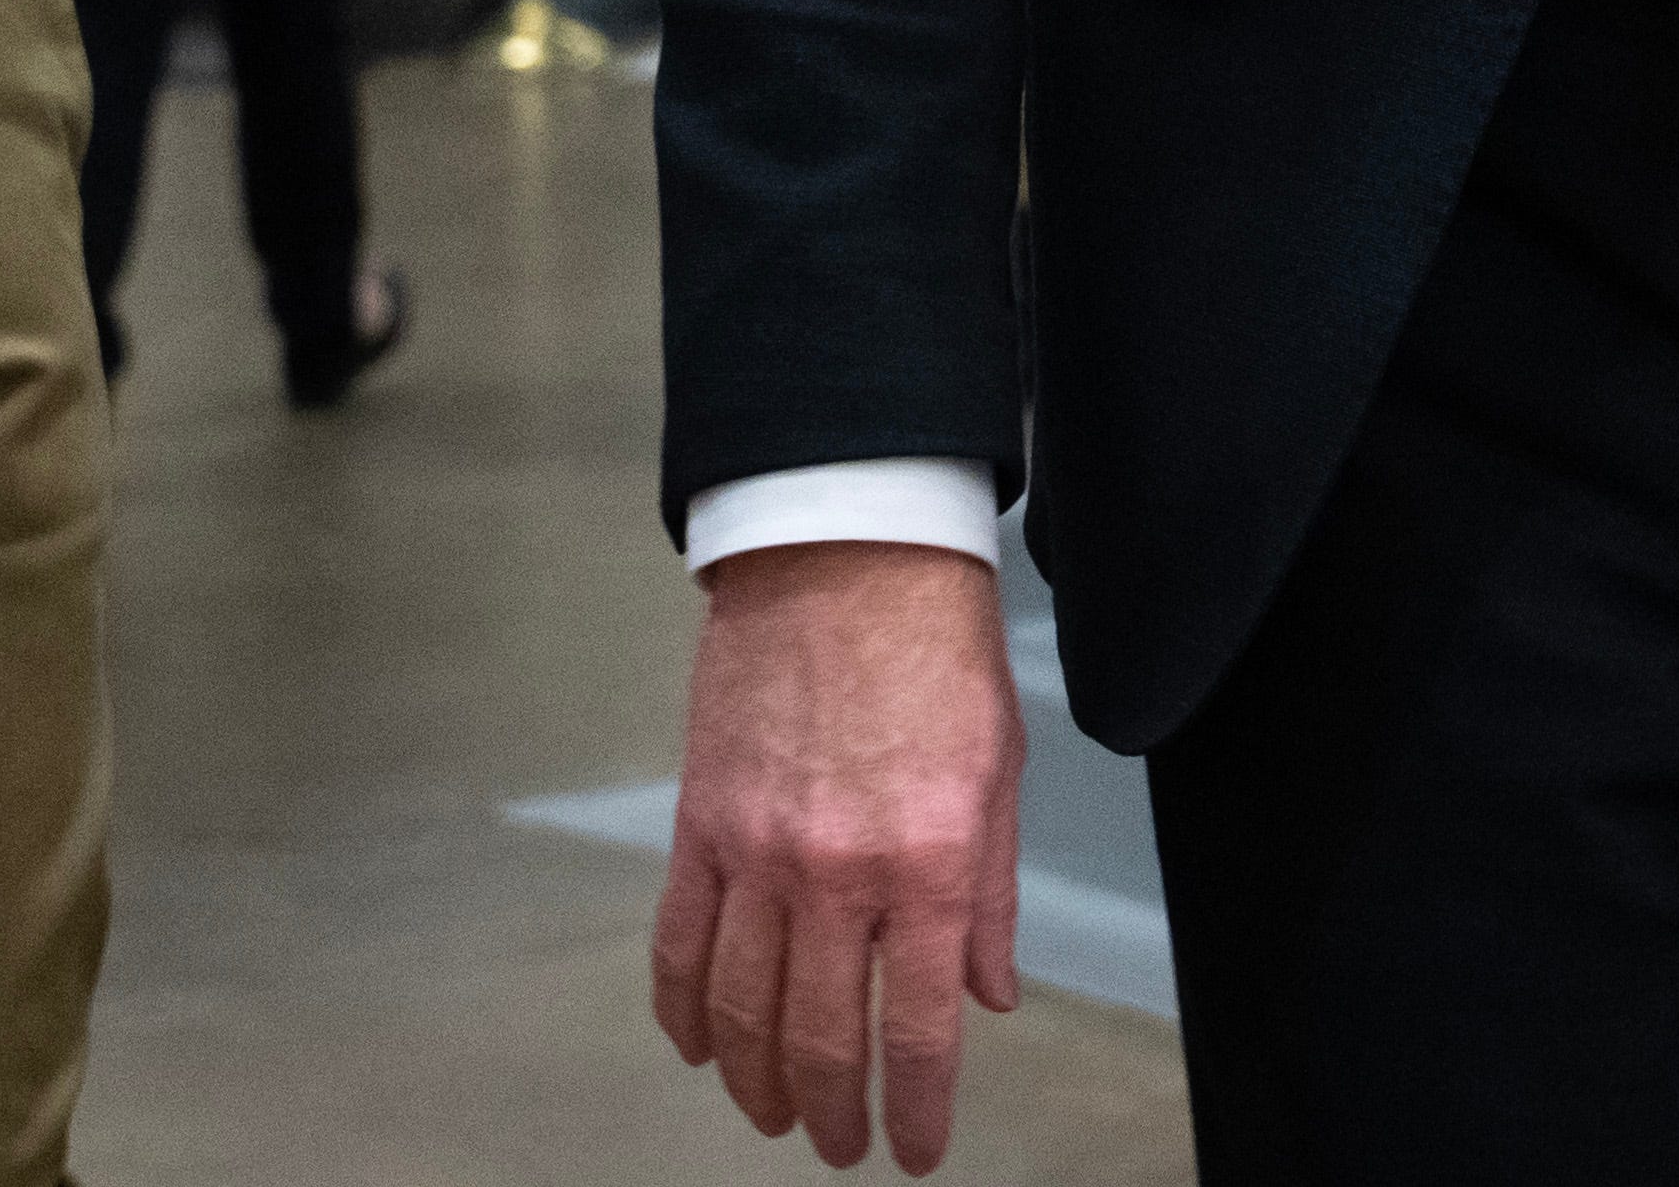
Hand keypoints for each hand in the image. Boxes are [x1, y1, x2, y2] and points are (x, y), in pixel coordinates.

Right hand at [653, 539, 1020, 1172]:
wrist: (843, 552)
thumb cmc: (932, 648)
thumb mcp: (1000, 775)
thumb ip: (991, 897)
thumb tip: (988, 994)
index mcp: (928, 864)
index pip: (921, 1029)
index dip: (916, 1109)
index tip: (912, 1152)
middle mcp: (839, 872)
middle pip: (821, 1036)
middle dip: (832, 1111)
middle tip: (841, 1144)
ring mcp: (758, 852)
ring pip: (742, 1007)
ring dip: (755, 1081)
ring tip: (773, 1115)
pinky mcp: (700, 823)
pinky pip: (679, 942)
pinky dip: (683, 1009)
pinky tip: (697, 1046)